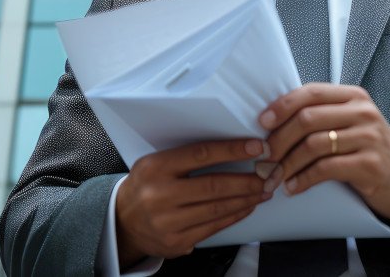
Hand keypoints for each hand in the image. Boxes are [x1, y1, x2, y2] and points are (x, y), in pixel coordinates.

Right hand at [115, 138, 270, 266]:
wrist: (121, 221)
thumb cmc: (146, 186)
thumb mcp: (156, 163)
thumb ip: (187, 157)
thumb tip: (233, 147)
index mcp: (155, 167)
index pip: (201, 154)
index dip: (233, 150)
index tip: (257, 147)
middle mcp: (160, 195)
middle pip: (214, 186)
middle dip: (247, 180)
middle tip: (268, 173)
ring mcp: (168, 222)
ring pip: (217, 209)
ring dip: (246, 199)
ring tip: (264, 189)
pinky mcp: (177, 242)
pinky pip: (214, 227)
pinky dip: (235, 216)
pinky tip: (247, 206)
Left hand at [258, 84, 389, 225]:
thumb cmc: (369, 150)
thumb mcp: (350, 123)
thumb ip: (322, 114)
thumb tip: (274, 120)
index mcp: (354, 96)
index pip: (310, 92)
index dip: (282, 106)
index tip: (262, 122)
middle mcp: (362, 112)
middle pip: (307, 119)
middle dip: (278, 139)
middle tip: (263, 157)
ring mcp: (368, 138)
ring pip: (313, 145)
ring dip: (287, 163)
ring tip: (274, 176)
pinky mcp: (370, 165)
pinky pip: (326, 169)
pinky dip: (303, 179)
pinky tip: (293, 187)